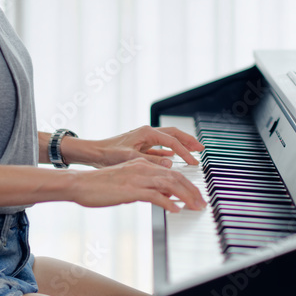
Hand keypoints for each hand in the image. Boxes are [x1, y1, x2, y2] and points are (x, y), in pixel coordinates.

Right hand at [69, 157, 206, 211]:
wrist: (81, 183)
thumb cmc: (101, 185)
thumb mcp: (127, 182)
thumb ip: (146, 185)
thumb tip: (165, 195)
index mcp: (141, 163)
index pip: (171, 172)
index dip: (187, 184)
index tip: (196, 195)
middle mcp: (142, 167)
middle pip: (175, 177)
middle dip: (192, 190)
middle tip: (201, 203)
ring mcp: (137, 177)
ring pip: (169, 184)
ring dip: (186, 196)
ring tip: (195, 207)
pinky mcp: (131, 190)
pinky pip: (155, 196)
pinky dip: (169, 203)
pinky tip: (176, 210)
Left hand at [80, 125, 204, 168]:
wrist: (94, 153)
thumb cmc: (109, 154)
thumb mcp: (130, 158)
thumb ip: (151, 160)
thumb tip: (170, 163)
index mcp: (146, 133)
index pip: (171, 141)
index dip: (184, 151)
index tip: (194, 161)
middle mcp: (147, 133)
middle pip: (173, 134)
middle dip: (188, 141)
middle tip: (201, 149)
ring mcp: (144, 139)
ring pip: (167, 140)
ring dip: (180, 145)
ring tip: (192, 151)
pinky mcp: (140, 146)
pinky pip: (159, 147)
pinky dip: (168, 151)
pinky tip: (173, 157)